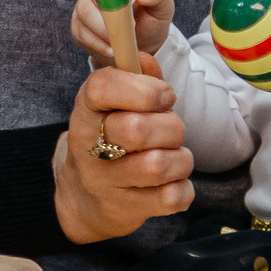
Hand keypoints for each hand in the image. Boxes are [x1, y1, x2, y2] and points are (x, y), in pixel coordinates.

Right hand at [51, 63, 194, 244]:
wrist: (86, 196)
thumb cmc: (113, 137)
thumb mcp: (117, 102)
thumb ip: (137, 77)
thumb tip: (146, 60)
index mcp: (86, 109)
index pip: (102, 87)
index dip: (143, 89)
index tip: (165, 96)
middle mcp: (88, 146)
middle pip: (138, 129)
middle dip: (171, 126)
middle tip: (172, 131)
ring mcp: (103, 182)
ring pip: (158, 166)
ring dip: (181, 158)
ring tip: (174, 156)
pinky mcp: (125, 209)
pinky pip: (170, 198)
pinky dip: (184, 188)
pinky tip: (173, 182)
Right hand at [68, 0, 174, 64]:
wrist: (143, 44)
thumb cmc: (152, 20)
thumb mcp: (163, 5)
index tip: (132, 5)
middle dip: (107, 20)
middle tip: (128, 30)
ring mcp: (84, 7)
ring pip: (82, 16)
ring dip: (101, 34)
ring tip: (119, 44)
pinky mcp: (79, 26)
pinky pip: (79, 33)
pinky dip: (95, 44)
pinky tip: (110, 50)